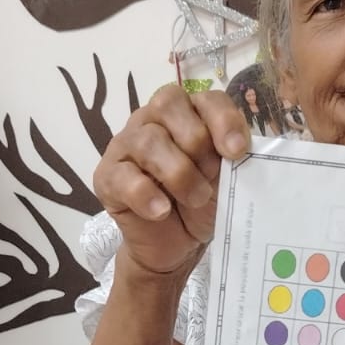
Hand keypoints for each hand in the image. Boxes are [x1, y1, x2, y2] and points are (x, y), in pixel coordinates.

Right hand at [93, 86, 249, 277]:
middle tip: (210, 177)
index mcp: (187, 114)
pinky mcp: (107, 177)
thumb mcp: (225, 180)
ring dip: (179, 174)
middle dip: (196, 143)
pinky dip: (147, 195)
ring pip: (147, 140)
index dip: (223, 120)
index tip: (237, 151)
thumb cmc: (203, 204)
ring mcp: (126, 146)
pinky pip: (124, 177)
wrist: (178, 245)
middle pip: (168, 105)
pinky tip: (162, 212)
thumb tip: (237, 150)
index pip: (205, 98)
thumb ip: (230, 159)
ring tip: (195, 200)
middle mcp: (152, 120)